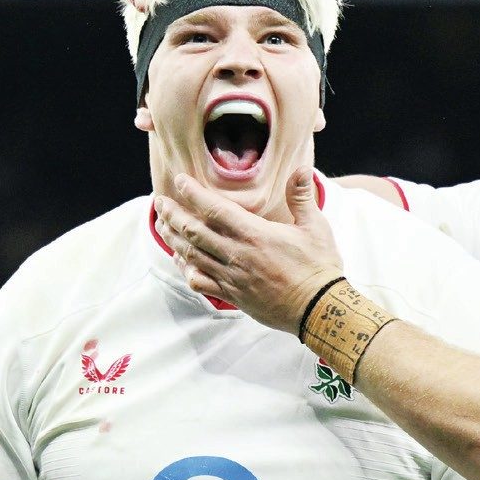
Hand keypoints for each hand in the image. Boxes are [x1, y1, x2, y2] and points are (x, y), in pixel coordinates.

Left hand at [153, 167, 345, 333]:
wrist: (318, 310)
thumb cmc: (319, 268)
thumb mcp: (316, 228)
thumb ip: (302, 197)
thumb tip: (300, 169)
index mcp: (254, 235)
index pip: (214, 209)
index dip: (193, 193)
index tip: (180, 181)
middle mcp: (237, 255)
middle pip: (193, 231)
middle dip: (172, 214)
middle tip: (160, 202)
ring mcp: (232, 277)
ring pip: (191, 256)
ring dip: (173, 239)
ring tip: (162, 225)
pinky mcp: (233, 296)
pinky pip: (200, 282)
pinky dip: (186, 270)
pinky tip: (181, 261)